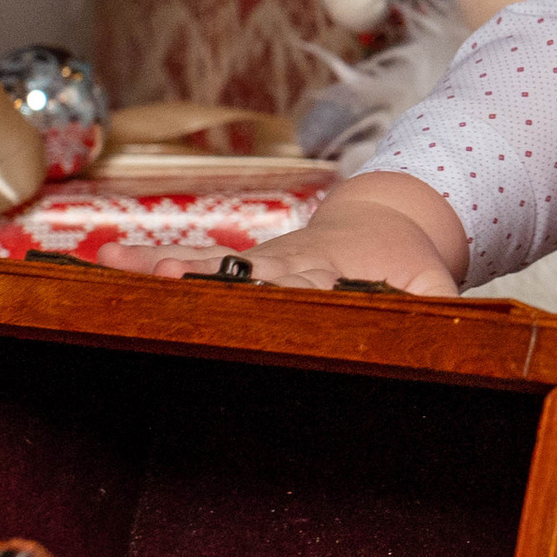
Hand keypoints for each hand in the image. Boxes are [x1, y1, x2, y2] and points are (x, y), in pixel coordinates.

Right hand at [98, 172, 466, 293]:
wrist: (389, 219)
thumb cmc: (410, 266)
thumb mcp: (435, 288)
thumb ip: (438, 311)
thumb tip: (452, 337)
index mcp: (335, 272)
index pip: (308, 286)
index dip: (286, 293)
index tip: (264, 295)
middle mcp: (289, 264)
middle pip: (247, 274)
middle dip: (212, 280)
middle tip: (172, 279)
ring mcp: (259, 262)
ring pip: (212, 266)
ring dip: (170, 269)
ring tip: (126, 270)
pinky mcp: (236, 264)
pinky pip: (190, 262)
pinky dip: (147, 263)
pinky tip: (104, 260)